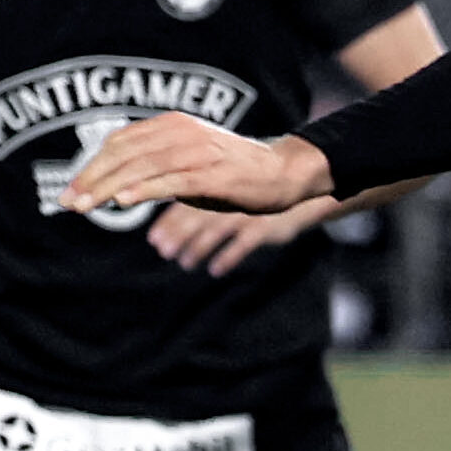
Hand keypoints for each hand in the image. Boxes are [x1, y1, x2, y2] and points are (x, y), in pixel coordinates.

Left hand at [64, 115, 329, 217]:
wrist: (280, 172)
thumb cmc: (231, 170)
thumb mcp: (189, 160)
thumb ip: (155, 164)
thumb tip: (113, 183)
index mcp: (175, 125)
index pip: (121, 141)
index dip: (91, 165)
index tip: (69, 190)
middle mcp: (183, 132)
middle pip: (125, 153)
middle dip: (91, 178)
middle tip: (67, 202)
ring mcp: (199, 152)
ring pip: (142, 167)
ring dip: (108, 187)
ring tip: (83, 206)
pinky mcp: (213, 174)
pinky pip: (171, 181)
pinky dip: (143, 190)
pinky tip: (122, 201)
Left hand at [152, 195, 336, 275]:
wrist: (296, 180)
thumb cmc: (255, 188)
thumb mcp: (226, 188)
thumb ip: (198, 199)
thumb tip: (165, 222)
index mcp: (219, 185)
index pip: (187, 202)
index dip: (168, 222)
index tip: (154, 239)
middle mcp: (231, 197)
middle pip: (198, 217)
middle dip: (179, 236)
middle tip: (164, 252)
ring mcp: (248, 211)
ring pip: (217, 231)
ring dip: (198, 249)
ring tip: (186, 263)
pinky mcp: (266, 225)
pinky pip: (244, 243)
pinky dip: (228, 257)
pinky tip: (216, 270)